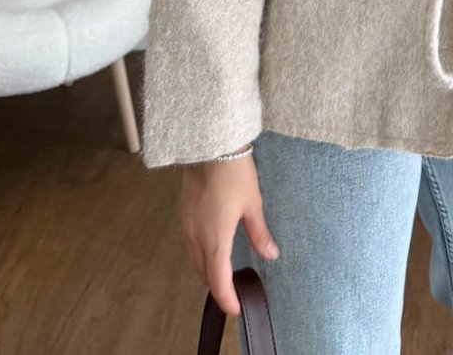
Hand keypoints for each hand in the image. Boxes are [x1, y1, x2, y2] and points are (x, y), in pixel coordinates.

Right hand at [180, 157, 279, 316]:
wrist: (209, 145)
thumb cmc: (234, 174)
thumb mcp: (253, 204)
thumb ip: (259, 233)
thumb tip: (270, 254)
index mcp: (215, 240)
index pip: (218, 281)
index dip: (228, 299)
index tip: (238, 308)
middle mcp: (196, 238)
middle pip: (204, 273)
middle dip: (218, 286)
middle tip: (234, 290)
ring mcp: (186, 226)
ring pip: (194, 260)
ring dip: (208, 270)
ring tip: (225, 272)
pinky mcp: (183, 214)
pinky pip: (190, 244)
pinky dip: (201, 254)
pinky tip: (213, 247)